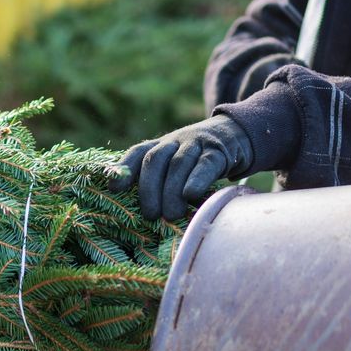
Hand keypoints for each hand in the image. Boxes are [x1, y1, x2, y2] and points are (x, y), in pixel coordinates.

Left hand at [109, 115, 255, 220]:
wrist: (236, 134)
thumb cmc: (198, 162)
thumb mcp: (176, 167)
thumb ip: (159, 183)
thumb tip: (141, 216)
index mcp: (160, 146)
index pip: (138, 152)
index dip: (124, 169)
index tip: (114, 189)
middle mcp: (174, 141)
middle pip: (155, 160)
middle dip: (149, 189)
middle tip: (151, 215)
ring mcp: (196, 144)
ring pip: (178, 163)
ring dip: (171, 191)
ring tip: (171, 215)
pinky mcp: (218, 151)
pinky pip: (205, 164)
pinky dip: (196, 179)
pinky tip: (191, 195)